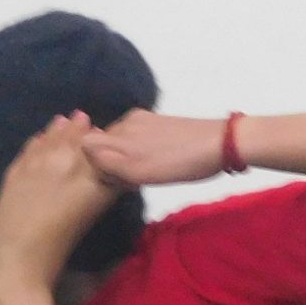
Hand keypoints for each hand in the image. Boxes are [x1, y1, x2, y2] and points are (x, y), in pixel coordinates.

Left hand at [0, 112, 121, 296]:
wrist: (14, 263)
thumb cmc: (59, 254)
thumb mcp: (90, 217)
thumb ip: (101, 191)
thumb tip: (109, 176)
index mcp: (91, 178)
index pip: (105, 148)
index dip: (109, 140)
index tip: (114, 137)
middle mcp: (66, 163)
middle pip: (80, 138)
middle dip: (87, 130)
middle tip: (90, 122)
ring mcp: (37, 164)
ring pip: (55, 137)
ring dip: (64, 130)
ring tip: (72, 120)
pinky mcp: (14, 172)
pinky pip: (31, 147)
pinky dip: (40, 140)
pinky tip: (43, 136)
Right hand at [81, 109, 230, 186]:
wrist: (222, 144)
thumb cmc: (180, 162)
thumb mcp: (140, 170)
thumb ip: (108, 162)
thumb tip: (82, 153)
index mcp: (121, 131)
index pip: (87, 144)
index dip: (91, 164)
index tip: (104, 181)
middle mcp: (129, 122)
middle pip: (103, 143)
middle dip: (106, 162)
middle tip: (123, 183)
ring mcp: (146, 121)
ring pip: (121, 142)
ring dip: (123, 159)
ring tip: (140, 176)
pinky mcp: (162, 124)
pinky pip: (138, 140)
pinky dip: (139, 154)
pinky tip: (155, 164)